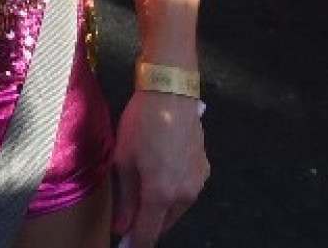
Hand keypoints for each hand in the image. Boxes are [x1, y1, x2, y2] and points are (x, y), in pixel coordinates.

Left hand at [112, 89, 209, 244]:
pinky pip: (186, 191)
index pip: (149, 233)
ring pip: (177, 208)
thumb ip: (125, 198)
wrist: (172, 94)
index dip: (136, 243)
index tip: (126, 245)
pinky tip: (162, 173)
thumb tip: (122, 228)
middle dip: (147, 223)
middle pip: (164, 223)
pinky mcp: (205, 170)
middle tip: (128, 214)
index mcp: (161, 195)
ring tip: (144, 188)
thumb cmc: (141, 124)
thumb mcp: (123, 160)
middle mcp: (185, 195)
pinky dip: (174, 191)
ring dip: (161, 208)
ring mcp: (198, 183)